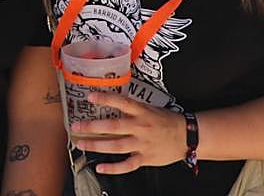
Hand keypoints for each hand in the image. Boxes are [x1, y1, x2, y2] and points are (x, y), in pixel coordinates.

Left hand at [69, 94, 185, 173]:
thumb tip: (112, 103)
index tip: (90, 97)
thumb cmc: (167, 121)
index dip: (105, 99)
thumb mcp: (150, 108)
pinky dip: (113, 168)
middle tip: (76, 126)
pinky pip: (127, 165)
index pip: (121, 102)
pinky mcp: (145, 158)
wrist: (187, 136)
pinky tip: (100, 167)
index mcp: (142, 112)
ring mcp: (142, 144)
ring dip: (96, 145)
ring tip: (81, 144)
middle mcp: (140, 127)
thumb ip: (132, 109)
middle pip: (113, 127)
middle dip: (92, 127)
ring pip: (115, 146)